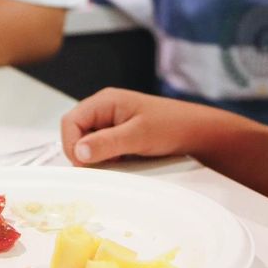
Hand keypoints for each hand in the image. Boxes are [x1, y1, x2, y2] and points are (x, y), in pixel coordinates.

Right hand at [60, 87, 211, 165]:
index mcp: (105, 101)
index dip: (71, 143)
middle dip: (84, 152)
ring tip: (116, 163)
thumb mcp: (138, 135)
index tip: (84, 163)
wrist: (196, 132)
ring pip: (88, 143)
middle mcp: (104, 110)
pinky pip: (102, 149)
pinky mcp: (119, 136)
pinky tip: (122, 163)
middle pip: (76, 133)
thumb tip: (78, 152)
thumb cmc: (171, 126)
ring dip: (96, 157)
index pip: (71, 121)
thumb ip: (107, 143)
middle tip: (102, 166)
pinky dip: (107, 159)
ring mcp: (111, 123)